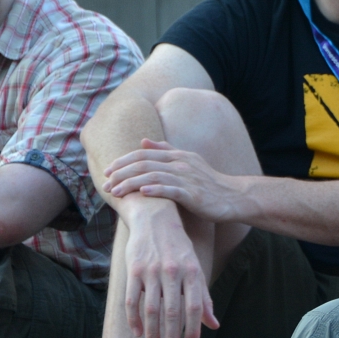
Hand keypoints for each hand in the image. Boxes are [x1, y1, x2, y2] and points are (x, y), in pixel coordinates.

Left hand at [105, 140, 253, 225]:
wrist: (233, 197)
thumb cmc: (208, 182)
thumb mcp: (187, 161)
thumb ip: (165, 150)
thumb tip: (143, 141)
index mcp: (177, 155)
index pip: (144, 154)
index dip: (123, 161)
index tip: (108, 170)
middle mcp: (181, 163)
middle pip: (144, 164)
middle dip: (122, 173)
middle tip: (105, 183)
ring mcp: (187, 178)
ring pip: (153, 176)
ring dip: (131, 184)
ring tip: (116, 192)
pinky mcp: (194, 194)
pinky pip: (171, 190)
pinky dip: (156, 190)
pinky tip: (142, 193)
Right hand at [117, 203, 218, 337]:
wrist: (155, 218)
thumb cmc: (178, 248)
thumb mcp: (195, 268)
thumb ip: (204, 298)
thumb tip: (214, 325)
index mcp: (192, 272)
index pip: (194, 306)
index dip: (194, 328)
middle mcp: (173, 272)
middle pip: (172, 312)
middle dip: (171, 337)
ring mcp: (152, 271)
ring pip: (151, 309)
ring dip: (152, 333)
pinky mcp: (134, 270)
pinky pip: (132, 300)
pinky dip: (134, 319)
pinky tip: (137, 333)